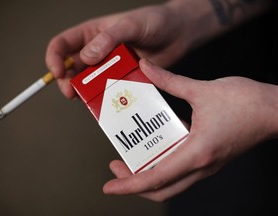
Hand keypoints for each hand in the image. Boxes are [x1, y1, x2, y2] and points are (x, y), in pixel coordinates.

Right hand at [45, 0, 218, 97]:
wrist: (179, 34)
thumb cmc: (156, 22)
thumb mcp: (131, 25)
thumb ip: (109, 38)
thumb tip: (86, 57)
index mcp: (92, 33)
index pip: (62, 44)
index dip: (54, 58)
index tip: (56, 72)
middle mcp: (97, 50)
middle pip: (71, 67)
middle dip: (67, 81)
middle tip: (72, 93)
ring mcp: (109, 66)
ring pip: (89, 81)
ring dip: (85, 91)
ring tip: (88, 99)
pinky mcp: (122, 77)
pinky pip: (108, 89)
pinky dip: (103, 96)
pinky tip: (106, 102)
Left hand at [102, 59, 277, 201]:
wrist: (274, 111)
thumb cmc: (246, 103)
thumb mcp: (202, 90)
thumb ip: (169, 81)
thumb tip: (147, 68)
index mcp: (196, 152)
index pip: (155, 178)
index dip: (129, 185)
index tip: (110, 186)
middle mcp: (200, 165)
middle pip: (161, 189)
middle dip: (134, 183)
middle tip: (117, 165)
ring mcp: (206, 165)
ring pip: (171, 183)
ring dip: (148, 175)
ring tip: (131, 157)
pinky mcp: (208, 159)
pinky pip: (181, 171)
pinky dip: (163, 166)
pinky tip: (156, 146)